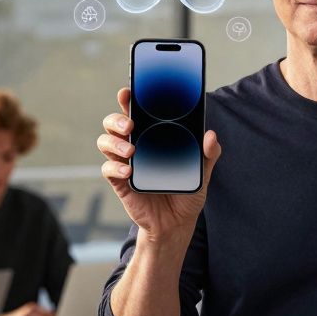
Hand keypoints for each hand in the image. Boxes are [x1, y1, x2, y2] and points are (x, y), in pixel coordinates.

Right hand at [96, 87, 221, 243]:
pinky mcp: (120, 182)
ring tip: (131, 150)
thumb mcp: (203, 171)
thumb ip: (209, 153)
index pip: (137, 112)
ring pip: (106, 142)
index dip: (129, 99)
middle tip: (130, 124)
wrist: (177, 223)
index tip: (129, 92)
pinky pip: (109, 170)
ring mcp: (125, 163)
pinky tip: (128, 172)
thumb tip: (210, 135)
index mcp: (152, 136)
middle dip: (117, 118)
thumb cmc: (186, 191)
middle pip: (114, 123)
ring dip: (114, 142)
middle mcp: (135, 145)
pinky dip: (115, 168)